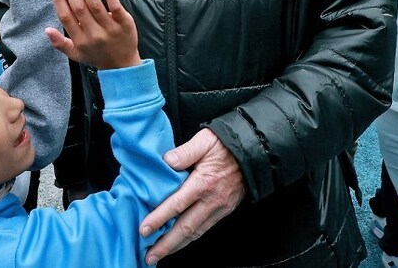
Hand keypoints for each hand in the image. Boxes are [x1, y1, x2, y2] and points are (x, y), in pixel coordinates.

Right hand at [45, 0, 140, 69]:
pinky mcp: (125, 23)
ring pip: (95, 5)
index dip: (59, 1)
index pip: (66, 18)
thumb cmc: (96, 56)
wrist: (122, 66)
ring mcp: (110, 28)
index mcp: (80, 41)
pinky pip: (115, 7)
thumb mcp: (75, 54)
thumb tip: (46, 29)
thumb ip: (60, 43)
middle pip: (79, 8)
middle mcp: (94, 34)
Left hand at [140, 129, 245, 263]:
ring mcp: (219, 208)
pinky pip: (205, 229)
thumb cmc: (226, 145)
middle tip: (149, 256)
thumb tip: (166, 161)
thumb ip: (185, 151)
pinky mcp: (224, 211)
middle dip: (166, 244)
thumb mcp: (204, 141)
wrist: (254, 153)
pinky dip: (190, 238)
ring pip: (195, 233)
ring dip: (176, 246)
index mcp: (203, 183)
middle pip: (185, 228)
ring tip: (159, 254)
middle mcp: (211, 201)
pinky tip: (178, 242)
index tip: (144, 229)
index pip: (176, 205)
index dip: (159, 219)